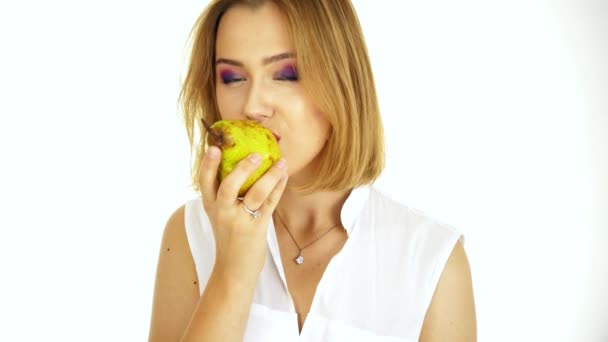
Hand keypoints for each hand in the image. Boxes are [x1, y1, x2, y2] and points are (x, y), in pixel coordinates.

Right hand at [198, 146, 288, 283]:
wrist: (233, 271)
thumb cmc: (229, 240)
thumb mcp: (220, 217)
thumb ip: (224, 197)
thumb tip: (240, 167)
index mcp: (211, 207)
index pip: (204, 182)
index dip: (208, 164)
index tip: (214, 147)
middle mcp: (222, 213)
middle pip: (228, 186)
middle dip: (242, 168)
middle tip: (256, 154)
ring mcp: (239, 221)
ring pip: (255, 193)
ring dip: (270, 176)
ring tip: (280, 162)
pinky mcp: (256, 229)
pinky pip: (270, 203)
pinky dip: (278, 187)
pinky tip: (284, 175)